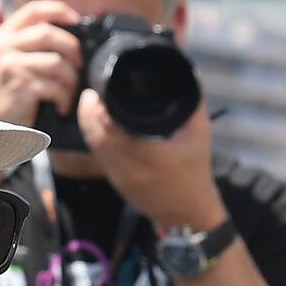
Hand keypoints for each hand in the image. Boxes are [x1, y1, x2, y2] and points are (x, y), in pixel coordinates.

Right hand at [0, 0, 83, 126]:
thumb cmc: (11, 91)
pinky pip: (54, 86)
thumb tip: (70, 27)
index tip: (77, 19)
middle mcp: (4, 46)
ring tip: (70, 91)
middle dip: (71, 48)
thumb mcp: (13, 59)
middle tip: (78, 65)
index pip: (34, 10)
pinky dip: (64, 97)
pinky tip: (62, 106)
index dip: (59, 10)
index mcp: (4, 34)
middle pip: (48, 33)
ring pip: (56, 61)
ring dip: (71, 78)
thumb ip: (32, 41)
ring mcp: (10, 65)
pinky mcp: (20, 86)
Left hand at [76, 90, 226, 229]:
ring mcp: (118, 176)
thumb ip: (192, 102)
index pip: (110, 126)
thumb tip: (184, 73)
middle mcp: (128, 165)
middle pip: (94, 135)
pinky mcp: (115, 182)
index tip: (95, 90)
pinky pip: (98, 155)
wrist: (188, 213)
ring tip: (93, 107)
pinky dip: (95, 138)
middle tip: (90, 95)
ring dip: (89, 125)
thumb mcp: (199, 133)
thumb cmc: (195, 171)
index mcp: (148, 152)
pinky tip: (101, 126)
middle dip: (87, 113)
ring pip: (92, 146)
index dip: (95, 108)